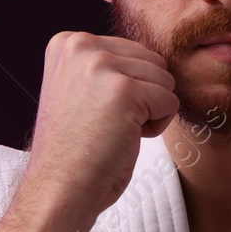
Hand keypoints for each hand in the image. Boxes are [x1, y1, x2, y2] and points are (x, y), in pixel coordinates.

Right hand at [22, 31, 180, 219]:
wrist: (60, 188)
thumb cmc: (75, 149)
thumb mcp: (81, 88)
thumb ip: (105, 66)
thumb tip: (153, 58)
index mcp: (68, 42)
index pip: (132, 51)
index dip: (125, 88)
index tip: (94, 112)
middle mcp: (81, 46)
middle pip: (152, 61)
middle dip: (142, 96)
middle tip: (107, 124)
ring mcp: (101, 65)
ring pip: (164, 80)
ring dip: (149, 112)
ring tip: (114, 131)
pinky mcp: (125, 90)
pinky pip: (170, 102)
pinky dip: (157, 127)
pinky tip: (125, 138)